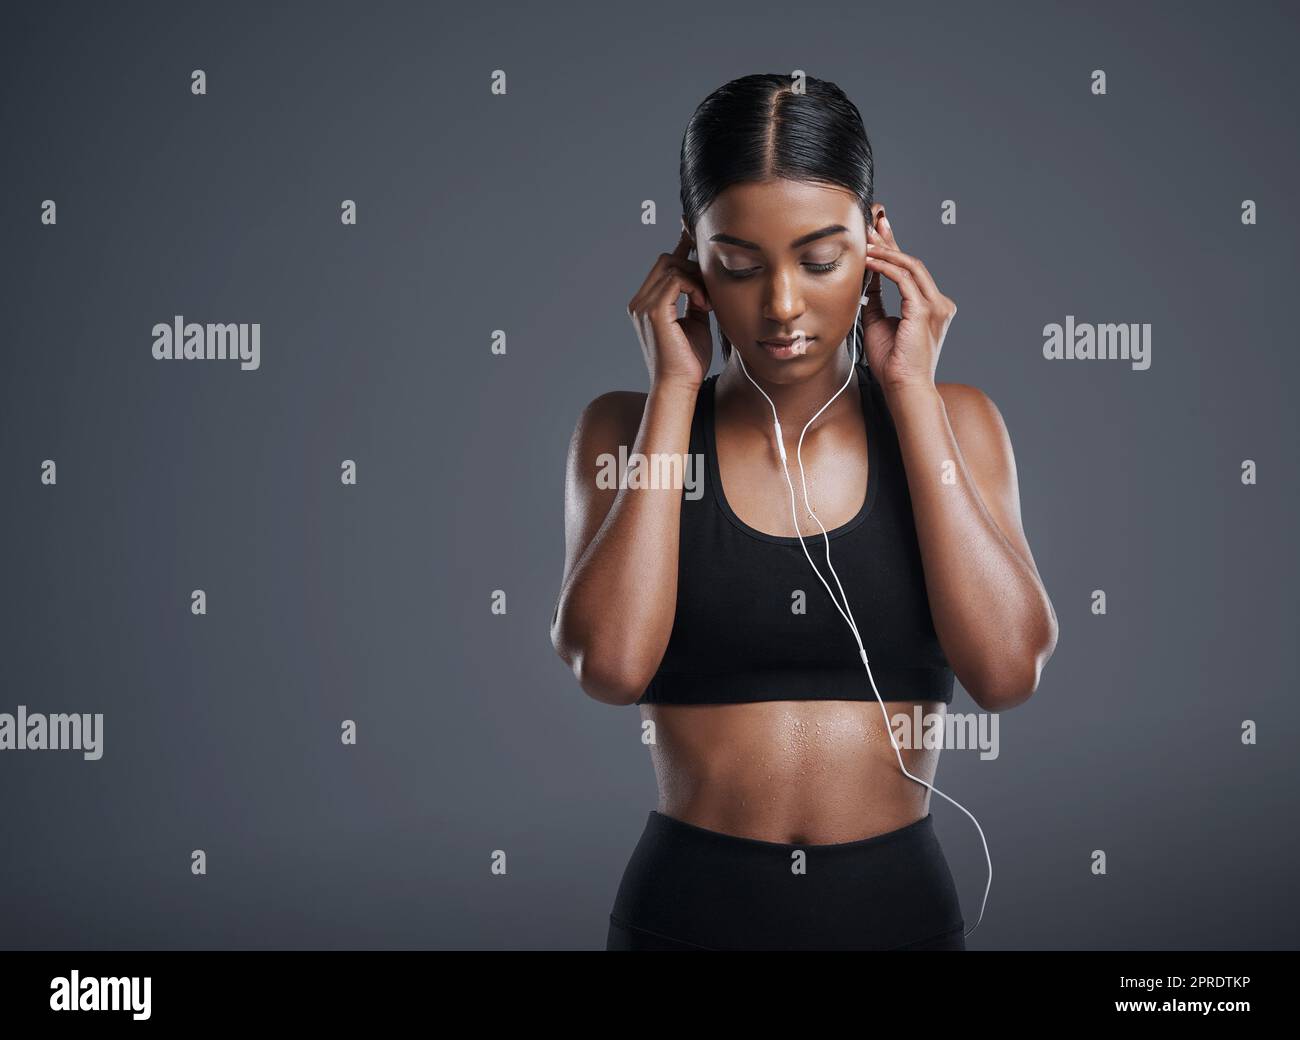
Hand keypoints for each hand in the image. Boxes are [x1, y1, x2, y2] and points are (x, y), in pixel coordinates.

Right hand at [626, 229, 713, 390]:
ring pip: (670, 266)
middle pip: (666, 260)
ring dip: (696, 279)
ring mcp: (643, 306)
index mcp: (646, 304)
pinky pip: (675, 280)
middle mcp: (640, 302)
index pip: (663, 266)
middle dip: (692, 266)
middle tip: (710, 291)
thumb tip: (703, 280)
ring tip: (707, 303)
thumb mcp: (695, 322)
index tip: (697, 238)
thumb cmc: (688, 361)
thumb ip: (695, 299)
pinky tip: (704, 305)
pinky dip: (693, 288)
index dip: (681, 248)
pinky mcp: (653, 312)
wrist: (680, 386)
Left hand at [861, 214, 956, 396]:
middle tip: (872, 222)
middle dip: (891, 240)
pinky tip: (870, 261)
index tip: (879, 230)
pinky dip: (886, 268)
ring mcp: (936, 306)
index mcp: (931, 306)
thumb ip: (876, 300)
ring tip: (865, 242)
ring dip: (886, 251)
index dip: (894, 248)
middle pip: (912, 262)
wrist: (903, 387)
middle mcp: (938, 303)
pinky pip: (905, 280)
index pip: (911, 270)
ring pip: (911, 266)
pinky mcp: (925, 311)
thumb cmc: (893, 363)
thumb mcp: (879, 323)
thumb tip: (865, 279)